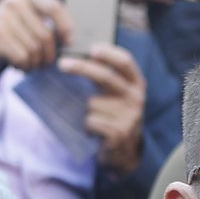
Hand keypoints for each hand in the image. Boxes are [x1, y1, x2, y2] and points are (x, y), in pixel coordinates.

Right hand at [0, 0, 71, 71]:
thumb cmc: (12, 34)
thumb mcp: (28, 21)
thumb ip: (47, 22)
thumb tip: (70, 41)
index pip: (54, 6)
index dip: (66, 27)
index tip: (69, 42)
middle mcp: (12, 2)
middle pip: (46, 35)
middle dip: (48, 54)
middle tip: (44, 62)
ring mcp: (2, 18)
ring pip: (35, 49)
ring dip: (35, 62)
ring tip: (28, 61)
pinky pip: (23, 57)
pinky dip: (24, 66)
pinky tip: (18, 63)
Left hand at [58, 45, 145, 176]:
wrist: (125, 151)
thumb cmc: (115, 116)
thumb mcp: (118, 95)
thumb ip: (106, 77)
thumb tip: (76, 57)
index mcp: (137, 85)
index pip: (126, 62)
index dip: (109, 53)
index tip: (91, 48)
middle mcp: (136, 99)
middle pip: (106, 76)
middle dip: (82, 67)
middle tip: (62, 64)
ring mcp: (129, 117)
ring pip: (92, 103)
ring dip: (84, 110)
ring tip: (93, 118)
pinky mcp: (119, 133)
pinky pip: (90, 121)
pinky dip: (86, 126)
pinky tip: (93, 131)